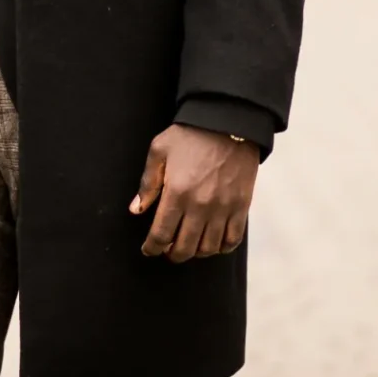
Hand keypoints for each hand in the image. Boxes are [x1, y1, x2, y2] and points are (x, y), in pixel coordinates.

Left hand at [130, 124, 259, 262]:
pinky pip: (232, 240)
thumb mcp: (159, 151)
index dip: (152, 247)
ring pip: (208, 248)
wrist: (228, 122)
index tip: (149, 250)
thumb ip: (148, 183)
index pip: (161, 234)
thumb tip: (136, 210)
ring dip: (195, 253)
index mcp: (177, 193)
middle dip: (172, 254)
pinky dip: (221, 247)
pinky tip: (212, 243)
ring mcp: (223, 209)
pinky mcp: (241, 207)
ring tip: (189, 245)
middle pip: (184, 248)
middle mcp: (200, 206)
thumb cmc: (190, 135)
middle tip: (167, 250)